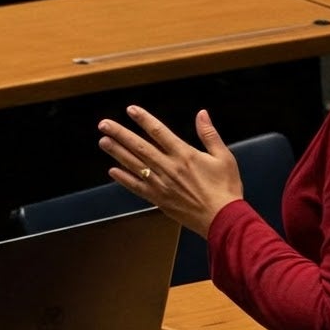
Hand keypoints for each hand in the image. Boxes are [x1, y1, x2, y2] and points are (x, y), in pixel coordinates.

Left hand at [98, 104, 243, 236]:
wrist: (223, 219)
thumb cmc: (226, 188)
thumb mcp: (224, 157)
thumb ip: (209, 134)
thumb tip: (202, 113)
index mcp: (184, 155)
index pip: (159, 131)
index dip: (143, 119)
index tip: (130, 110)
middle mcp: (169, 168)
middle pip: (140, 146)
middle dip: (120, 134)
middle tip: (104, 124)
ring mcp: (162, 184)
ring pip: (134, 165)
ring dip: (117, 152)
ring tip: (103, 141)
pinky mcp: (159, 199)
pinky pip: (137, 187)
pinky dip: (124, 179)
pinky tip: (112, 171)